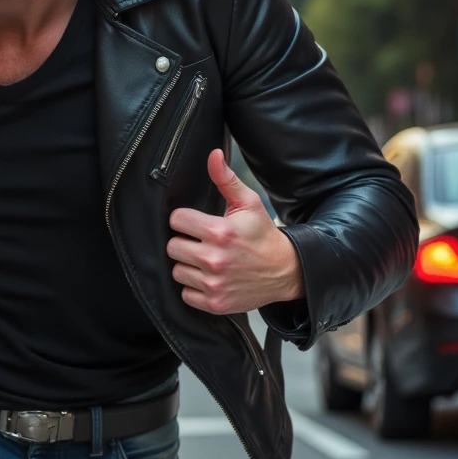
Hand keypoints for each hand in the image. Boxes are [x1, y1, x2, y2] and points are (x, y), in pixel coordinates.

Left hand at [167, 148, 302, 315]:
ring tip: (206, 260)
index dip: (185, 220)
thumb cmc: (262, 234)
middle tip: (201, 243)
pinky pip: (185, 295)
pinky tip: (209, 278)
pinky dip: (194, 288)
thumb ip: (226, 179)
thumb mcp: (248, 203)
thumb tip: (213, 155)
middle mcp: (215, 259)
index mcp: (220, 232)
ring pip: (177, 271)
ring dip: (188, 266)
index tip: (196, 223)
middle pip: (172, 247)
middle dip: (184, 243)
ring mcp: (214, 284)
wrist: (285, 270)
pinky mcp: (214, 303)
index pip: (177, 220)